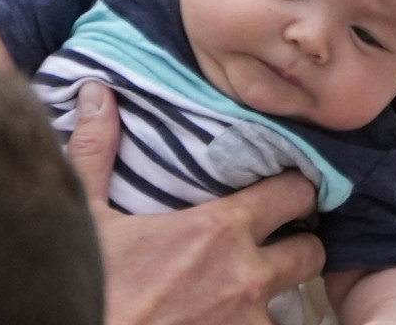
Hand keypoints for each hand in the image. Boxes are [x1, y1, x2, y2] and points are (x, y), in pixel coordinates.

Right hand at [68, 82, 325, 324]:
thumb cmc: (86, 287)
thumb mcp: (84, 218)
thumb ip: (97, 152)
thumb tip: (96, 92)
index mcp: (218, 230)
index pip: (294, 193)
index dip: (297, 190)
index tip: (287, 191)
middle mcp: (246, 277)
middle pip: (311, 253)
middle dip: (299, 245)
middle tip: (278, 243)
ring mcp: (246, 322)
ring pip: (293, 303)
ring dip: (276, 297)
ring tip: (248, 292)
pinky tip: (228, 319)